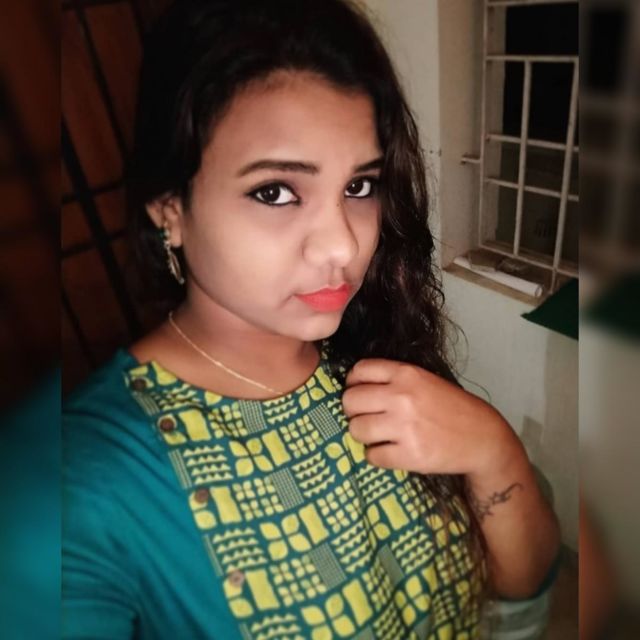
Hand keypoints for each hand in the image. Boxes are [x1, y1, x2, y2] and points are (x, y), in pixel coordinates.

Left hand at [342, 359, 522, 478]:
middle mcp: (402, 396)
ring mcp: (404, 426)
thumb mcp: (424, 380)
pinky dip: (376, 456)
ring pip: (356, 429)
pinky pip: (372, 456)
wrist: (482, 437)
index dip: (354, 384)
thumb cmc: (450, 407)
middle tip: (366, 418)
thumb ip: (393, 380)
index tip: (360, 394)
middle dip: (353, 411)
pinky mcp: (409, 454)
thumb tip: (354, 387)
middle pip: (350, 401)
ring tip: (379, 436)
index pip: (359, 371)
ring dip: (363, 435)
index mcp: (406, 373)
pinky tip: (390, 451)